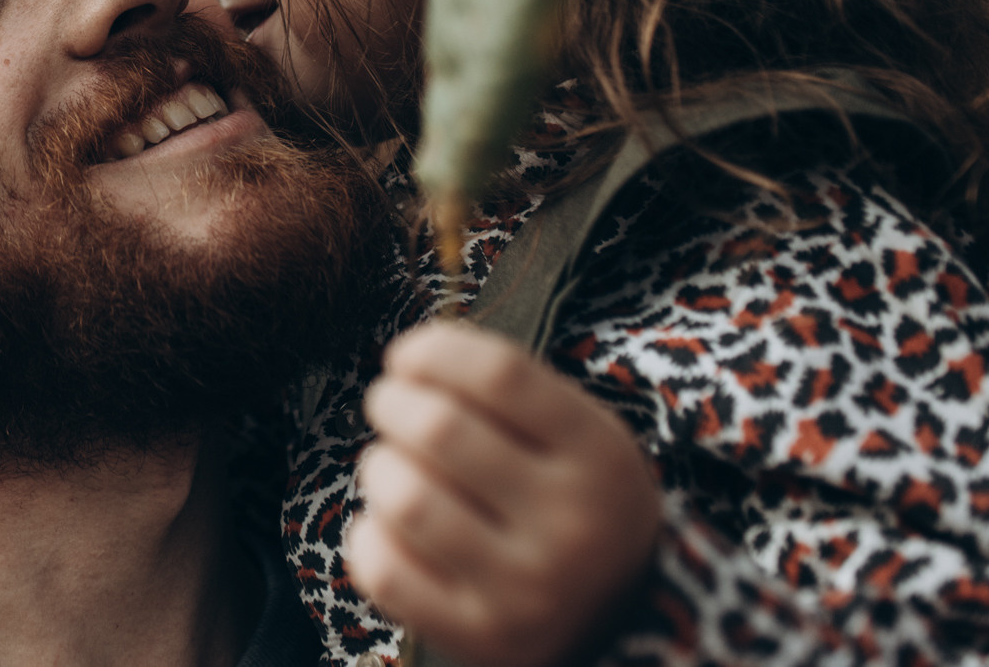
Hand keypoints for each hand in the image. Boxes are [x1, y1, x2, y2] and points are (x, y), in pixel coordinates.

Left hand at [345, 322, 659, 666]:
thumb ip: (506, 387)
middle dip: (393, 403)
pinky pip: (385, 570)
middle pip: (440, 430)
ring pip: (406, 498)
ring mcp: (527, 590)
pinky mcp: (481, 636)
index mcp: (599, 456)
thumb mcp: (577, 430)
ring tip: (393, 465)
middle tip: (390, 404)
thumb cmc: (572, 494)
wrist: (618, 612)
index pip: (499, 374)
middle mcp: (571, 525)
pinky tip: (390, 524)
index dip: (434, 352)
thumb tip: (411, 356)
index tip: (406, 356)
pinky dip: (370, 534)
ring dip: (380, 466)